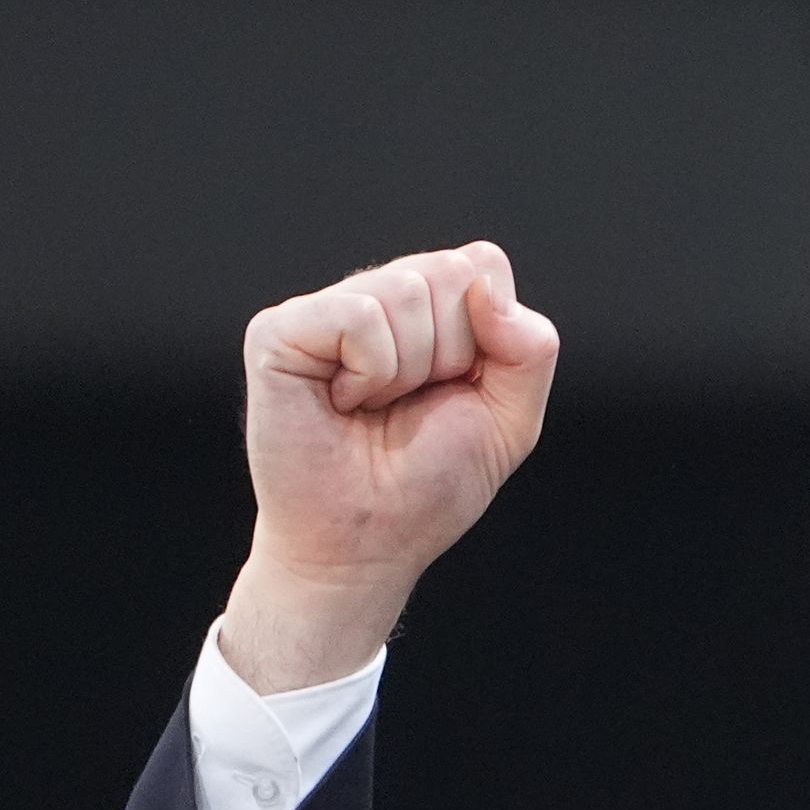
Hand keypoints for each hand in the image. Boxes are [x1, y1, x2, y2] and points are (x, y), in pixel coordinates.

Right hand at [221, 241, 558, 691]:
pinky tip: (342, 403)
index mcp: (433, 307)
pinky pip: (358, 316)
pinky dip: (369, 373)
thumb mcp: (511, 417)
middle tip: (410, 405)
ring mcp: (326, 310)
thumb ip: (530, 348)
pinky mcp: (280, 331)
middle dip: (450, 356)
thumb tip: (485, 284)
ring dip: (407, 372)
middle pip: (448, 273)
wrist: (366, 544)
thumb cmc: (431, 484)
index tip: (458, 390)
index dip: (489, 337)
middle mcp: (378, 296)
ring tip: (373, 407)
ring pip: (405, 291)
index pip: (483, 265)